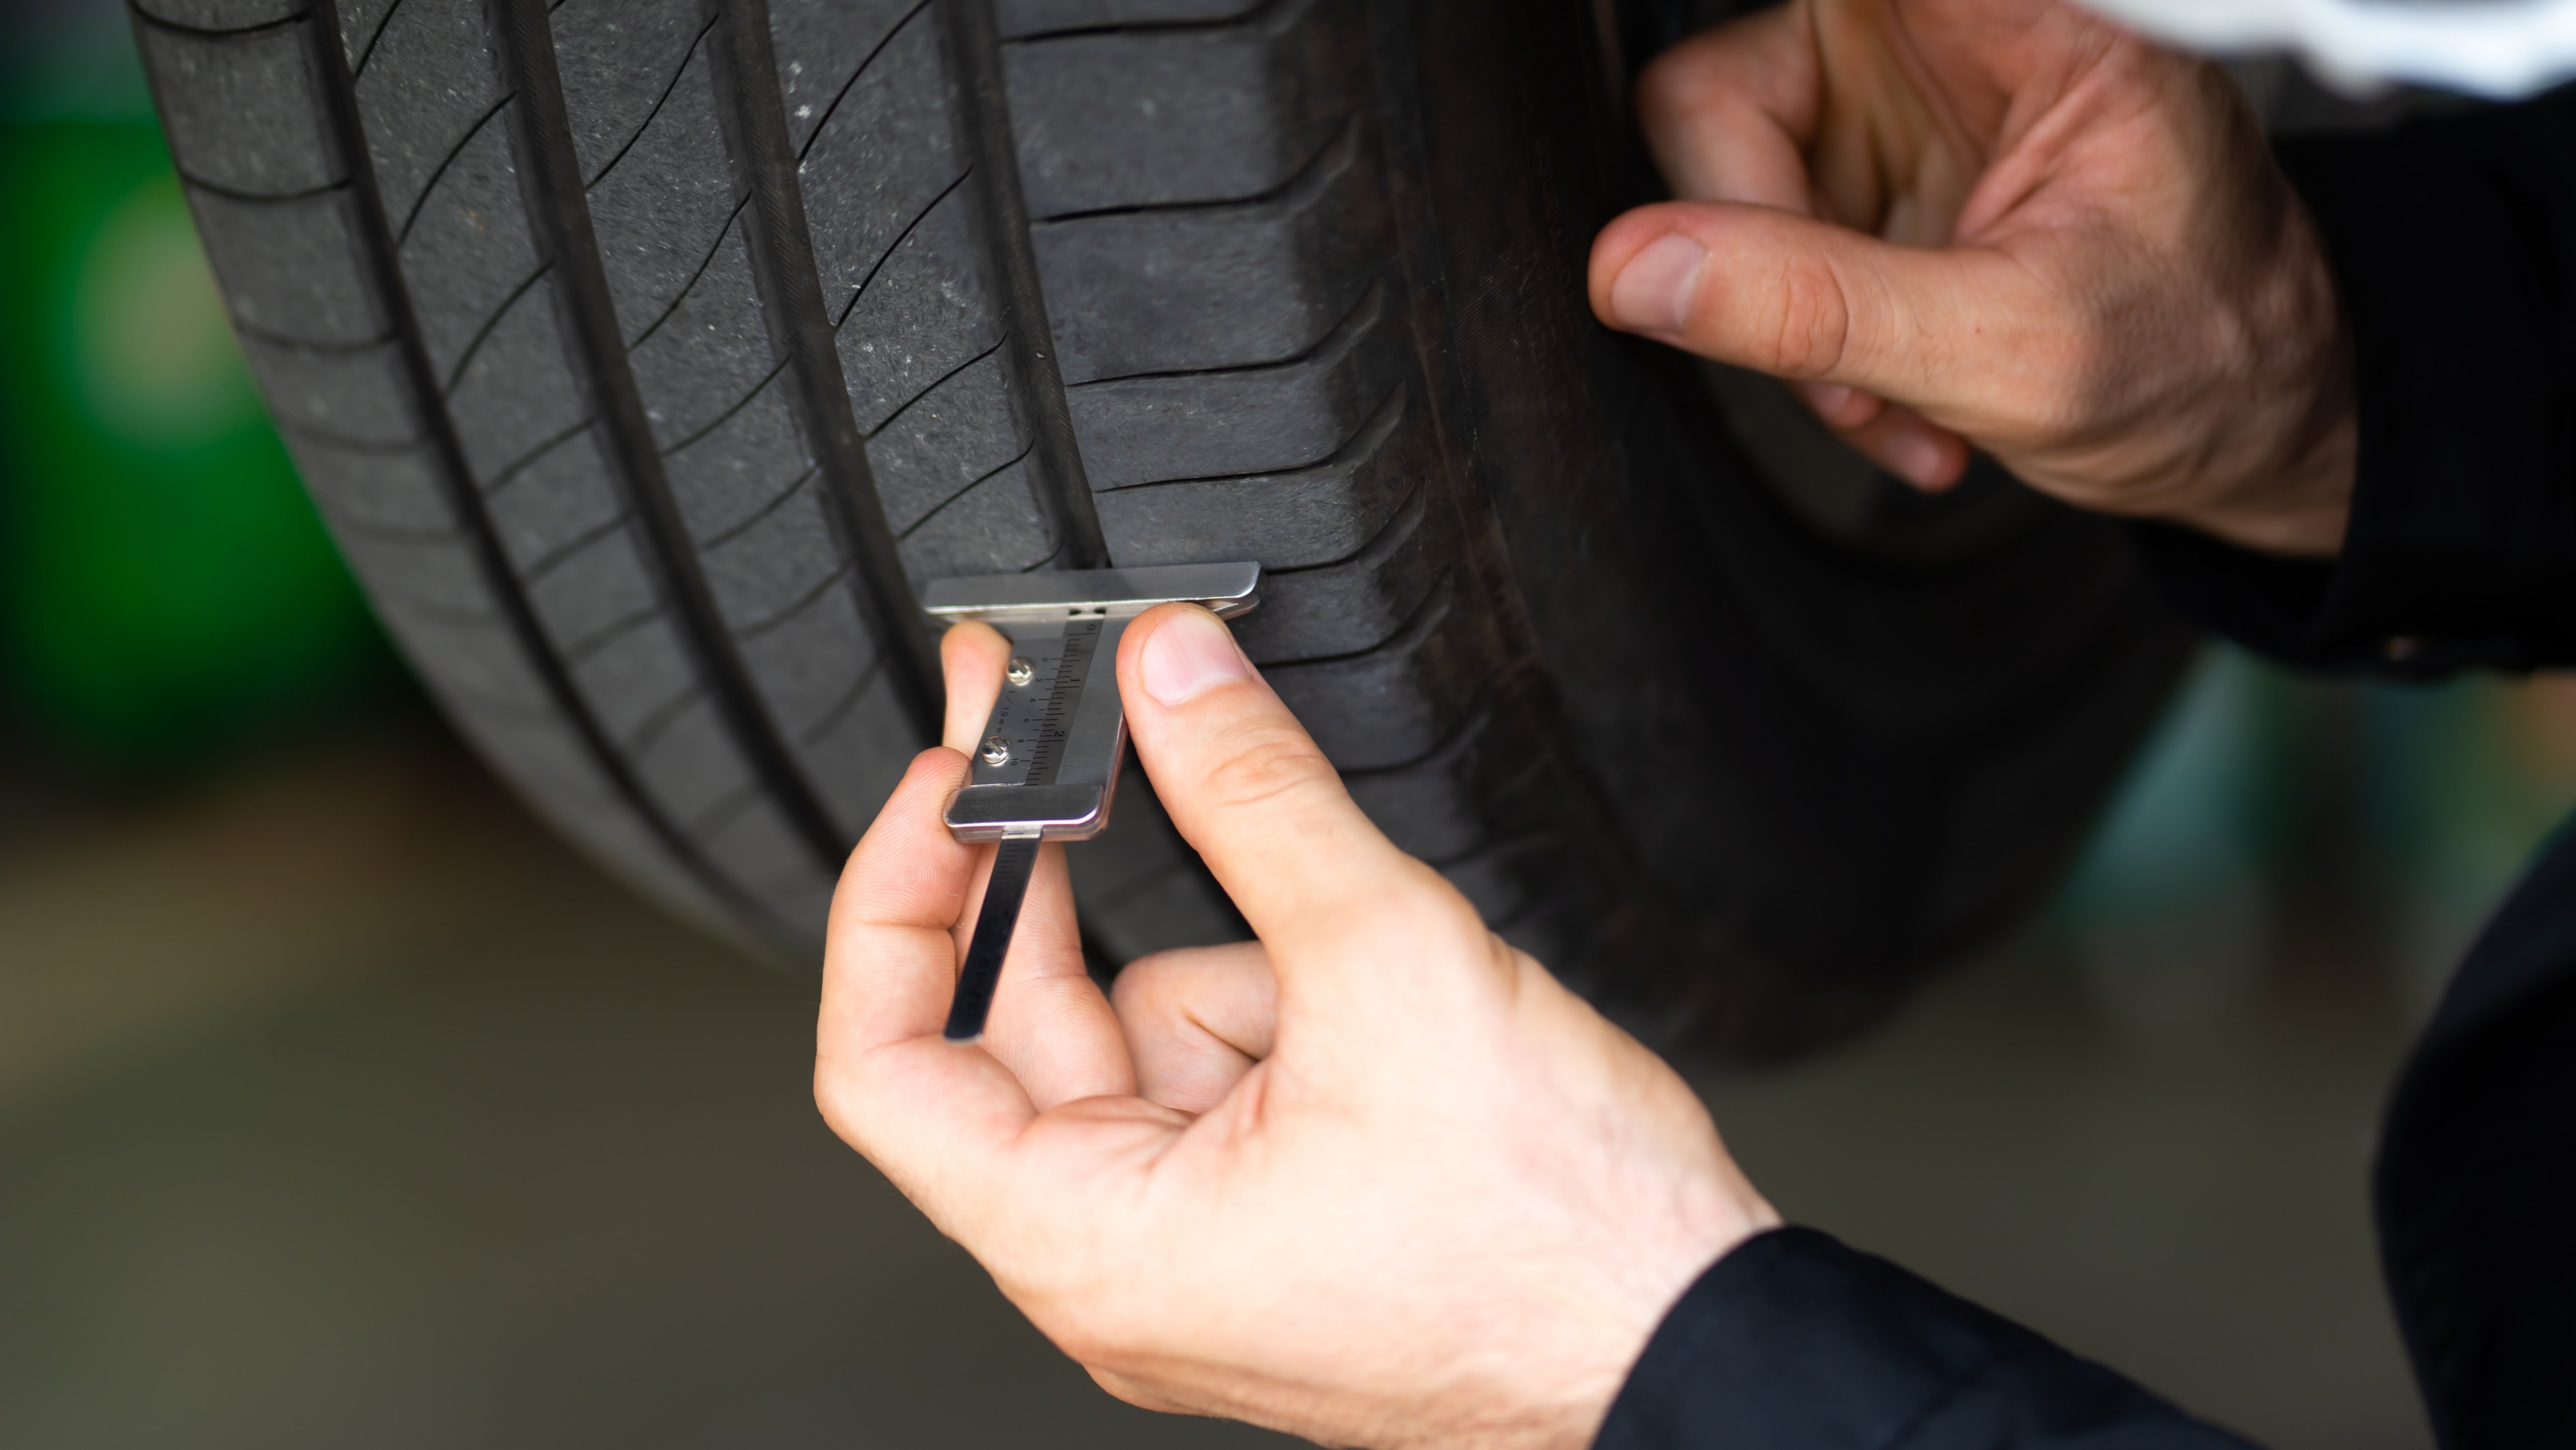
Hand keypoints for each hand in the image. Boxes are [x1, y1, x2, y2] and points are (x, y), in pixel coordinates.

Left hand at [816, 607, 1777, 1448]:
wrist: (1693, 1344)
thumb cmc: (1556, 1241)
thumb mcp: (1387, 963)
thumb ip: (1254, 798)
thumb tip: (1167, 678)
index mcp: (1093, 1244)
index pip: (883, 1069)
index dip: (894, 903)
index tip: (946, 786)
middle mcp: (1120, 1262)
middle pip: (1021, 1029)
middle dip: (1060, 875)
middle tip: (1066, 720)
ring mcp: (1201, 1243)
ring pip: (1151, 1032)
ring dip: (1243, 960)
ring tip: (1368, 971)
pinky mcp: (1278, 1214)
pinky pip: (1234, 1065)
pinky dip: (1299, 1002)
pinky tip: (1401, 1019)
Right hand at [1589, 0, 2356, 556]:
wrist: (2255, 421)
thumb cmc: (2206, 354)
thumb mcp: (2013, 348)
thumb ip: (1819, 306)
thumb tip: (1637, 272)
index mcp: (2018, 13)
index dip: (1739, 120)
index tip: (1720, 187)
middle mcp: (1934, 30)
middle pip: (1721, 96)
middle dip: (1759, 260)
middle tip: (1840, 368)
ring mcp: (1886, 108)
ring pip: (1720, 190)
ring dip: (1791, 333)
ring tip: (1894, 400)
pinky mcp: (1860, 183)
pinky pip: (1754, 255)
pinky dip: (1810, 353)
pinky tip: (1896, 394)